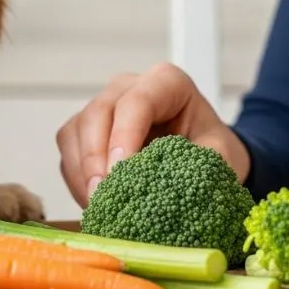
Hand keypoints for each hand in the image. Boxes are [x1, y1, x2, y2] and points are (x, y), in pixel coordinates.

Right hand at [56, 63, 249, 206]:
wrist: (204, 154)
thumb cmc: (212, 149)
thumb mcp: (220, 156)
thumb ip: (201, 167)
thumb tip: (173, 189)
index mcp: (166, 82)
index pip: (137, 101)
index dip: (124, 136)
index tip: (122, 171)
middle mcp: (128, 87)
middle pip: (97, 112)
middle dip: (96, 158)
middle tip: (103, 197)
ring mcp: (103, 107)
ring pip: (76, 131)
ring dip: (82, 172)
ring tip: (99, 206)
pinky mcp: (86, 131)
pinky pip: (68, 152)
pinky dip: (76, 180)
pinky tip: (95, 202)